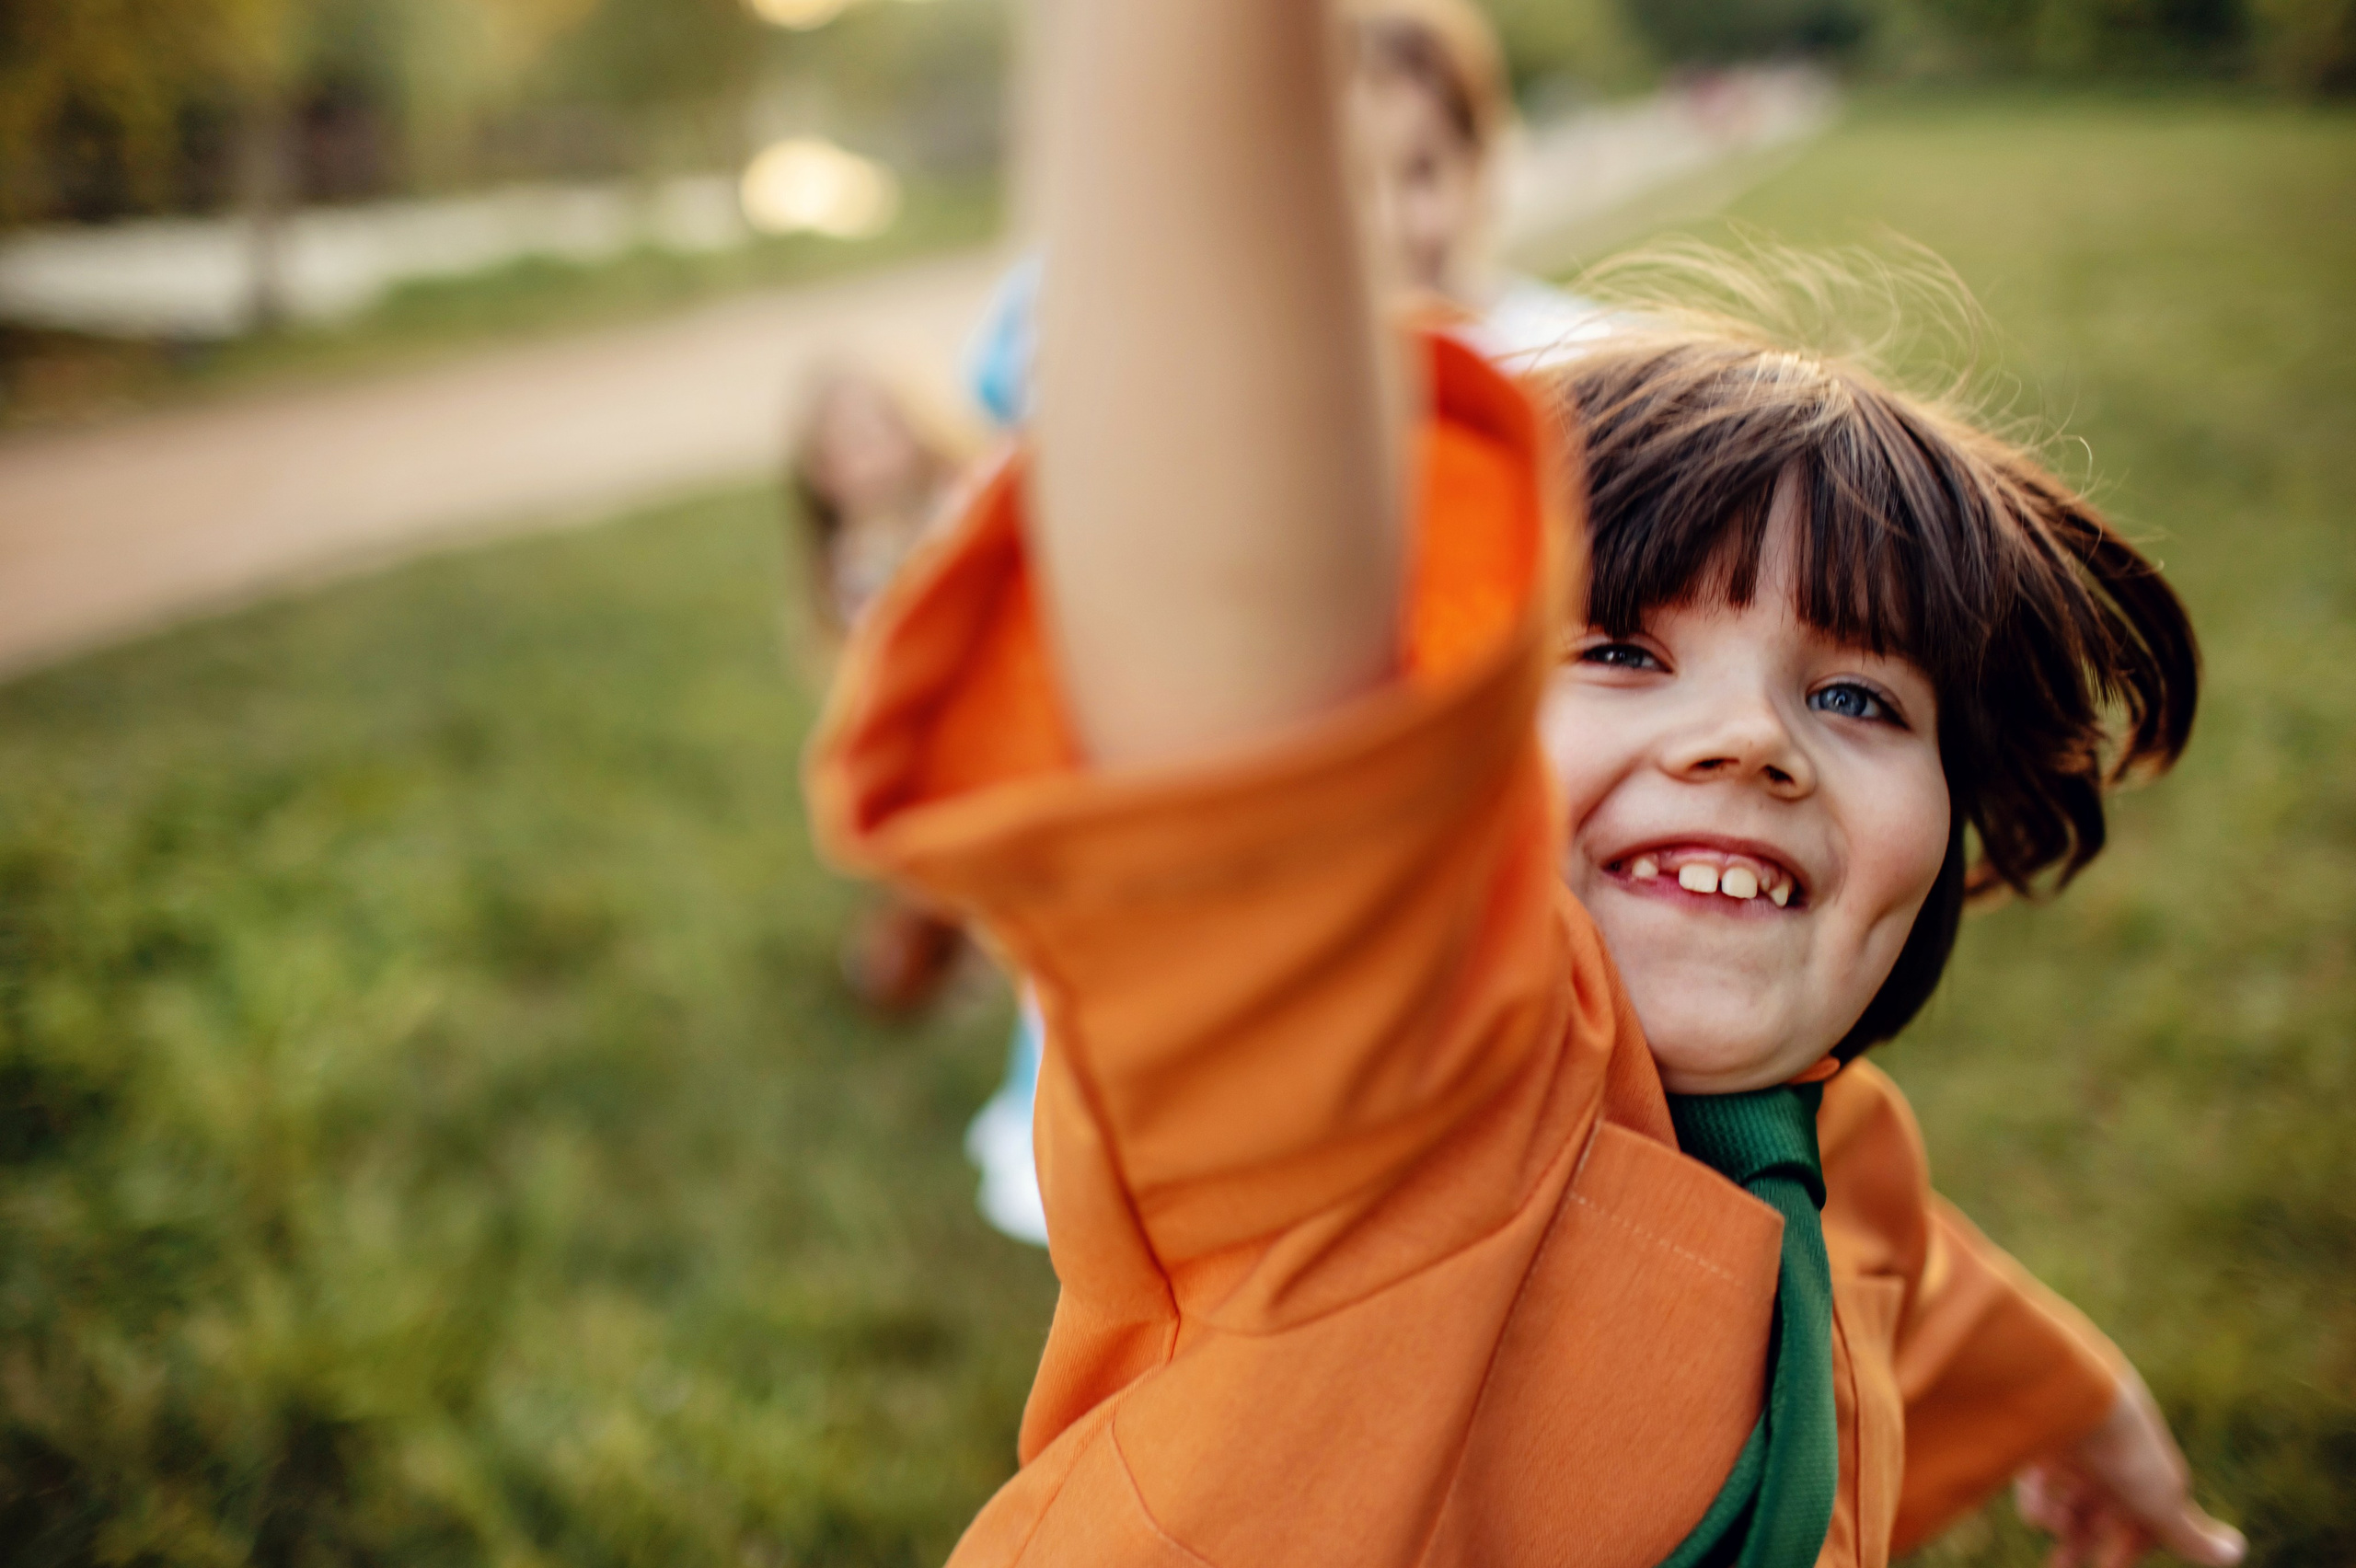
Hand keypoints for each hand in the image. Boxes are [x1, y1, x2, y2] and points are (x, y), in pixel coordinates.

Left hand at [2014, 1372, 2244, 1567]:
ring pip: (2068, 1498)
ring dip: (2061, 1526)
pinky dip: (2038, 1500)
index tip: (2110, 1567)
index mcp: (2150, 1476)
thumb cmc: (2128, 1456)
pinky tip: (2039, 1515)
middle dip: (2083, 1543)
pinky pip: (2038, 1480)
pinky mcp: (2042, 1441)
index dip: (2130, 1546)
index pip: (2143, 1519)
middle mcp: (2115, 1463)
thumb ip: (2191, 1535)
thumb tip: (2237, 1552)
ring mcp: (2078, 1451)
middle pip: (2100, 1511)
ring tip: (2051, 1540)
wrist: (2080, 1399)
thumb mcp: (2162, 1503)